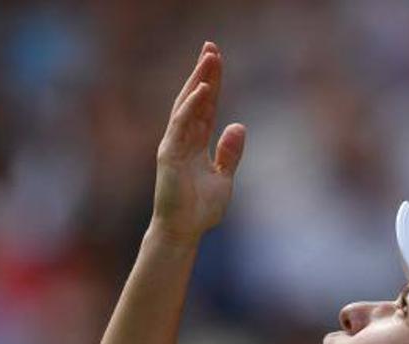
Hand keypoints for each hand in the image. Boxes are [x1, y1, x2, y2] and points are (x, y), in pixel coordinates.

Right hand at [151, 41, 245, 245]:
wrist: (184, 231)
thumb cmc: (201, 209)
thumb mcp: (224, 178)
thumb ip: (230, 153)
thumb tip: (238, 125)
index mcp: (197, 143)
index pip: (207, 107)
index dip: (212, 83)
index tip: (217, 60)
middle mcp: (183, 139)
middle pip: (195, 99)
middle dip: (203, 73)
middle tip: (211, 47)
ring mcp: (174, 145)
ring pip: (186, 106)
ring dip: (198, 81)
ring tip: (209, 58)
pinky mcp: (169, 155)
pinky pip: (181, 125)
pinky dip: (192, 107)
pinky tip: (202, 90)